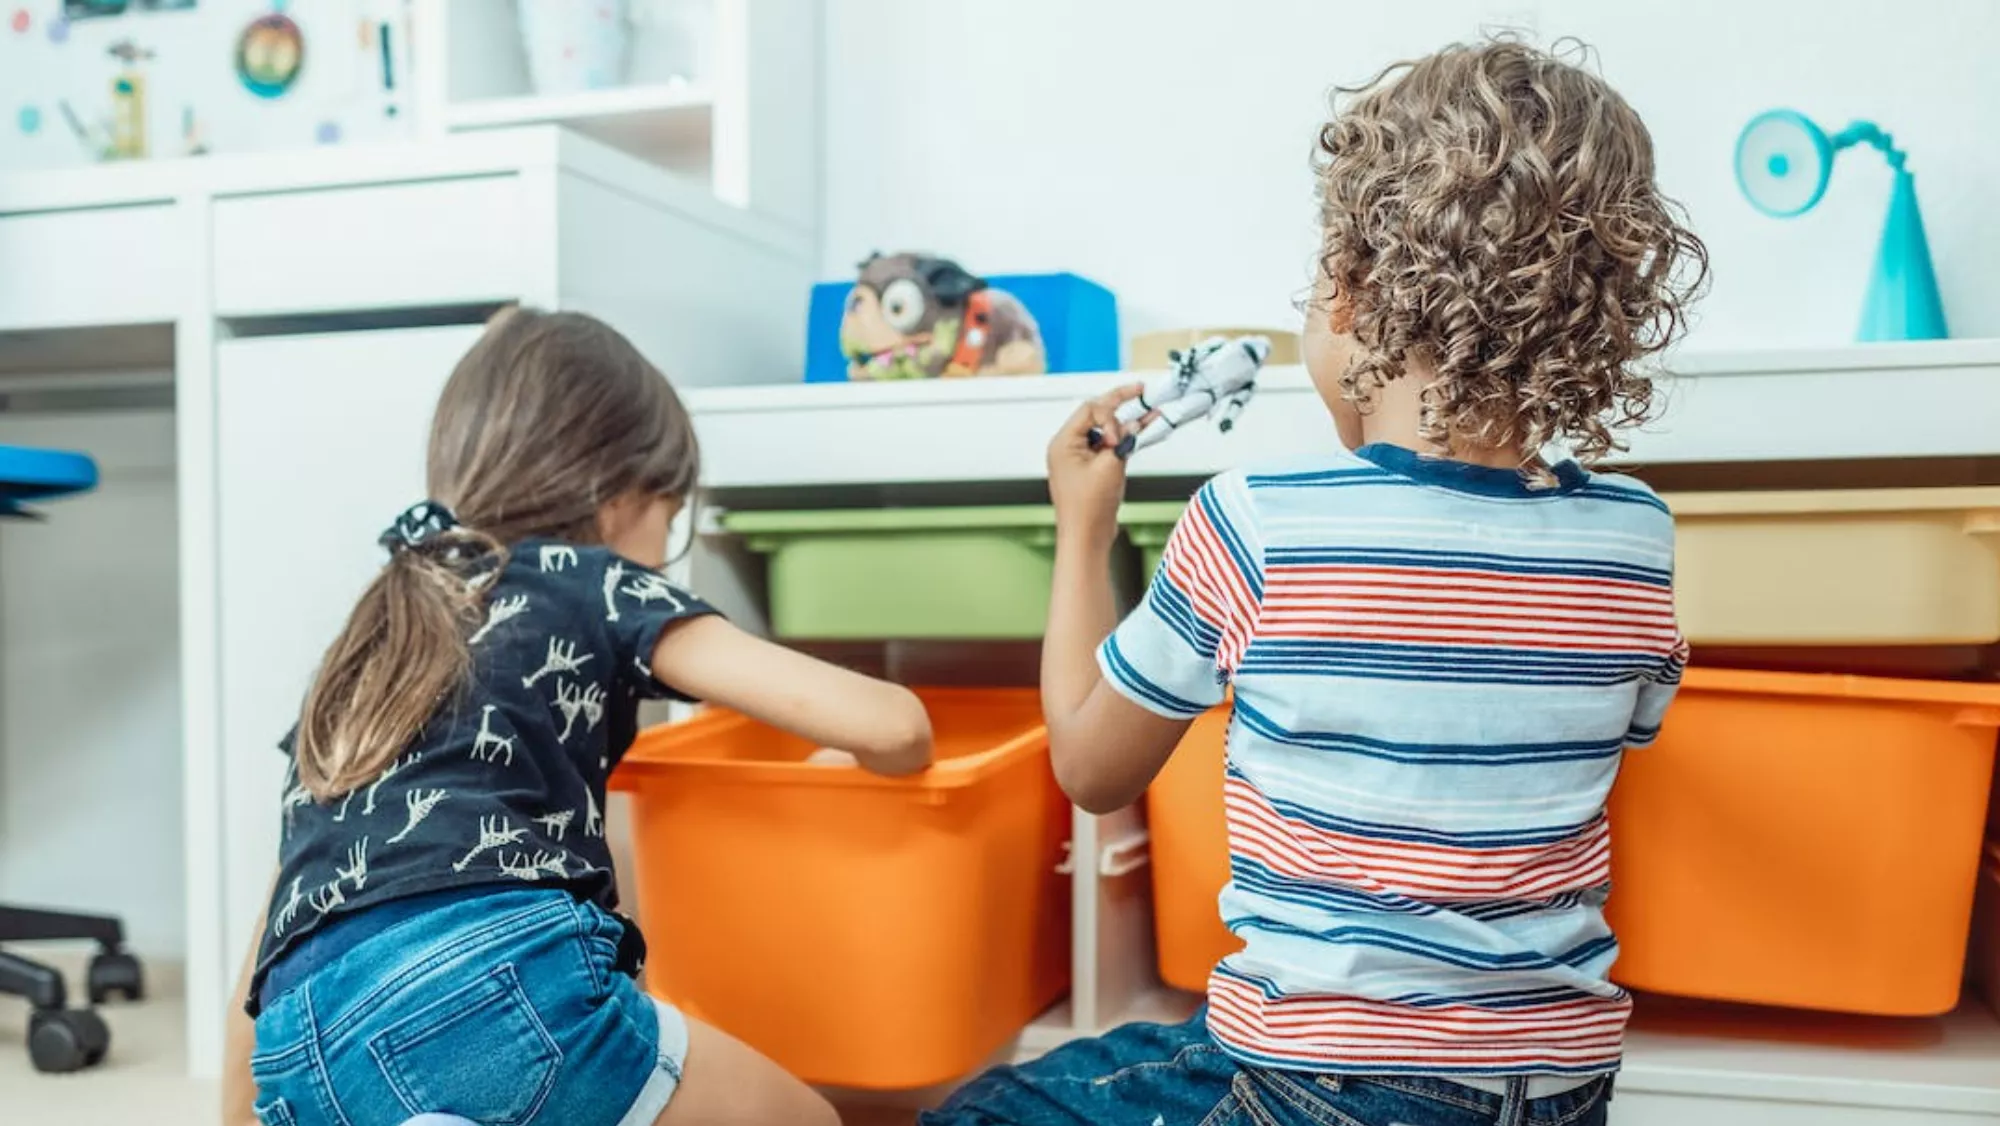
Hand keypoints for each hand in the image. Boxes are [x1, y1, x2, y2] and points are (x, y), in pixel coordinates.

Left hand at [1048, 384, 1142, 551]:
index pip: (1090, 410)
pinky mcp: (1089, 469)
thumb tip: (1134, 425)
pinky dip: (1123, 441)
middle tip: (1140, 390)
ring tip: (1148, 413)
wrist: (1086, 539)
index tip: (1120, 438)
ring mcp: (1078, 458)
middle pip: (1096, 415)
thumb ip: (1123, 442)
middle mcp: (1067, 447)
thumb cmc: (1088, 509)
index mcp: (1063, 442)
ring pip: (1104, 430)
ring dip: (1125, 424)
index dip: (1111, 415)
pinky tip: (1141, 432)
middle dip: (1119, 406)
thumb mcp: (1109, 467)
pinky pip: (1106, 447)